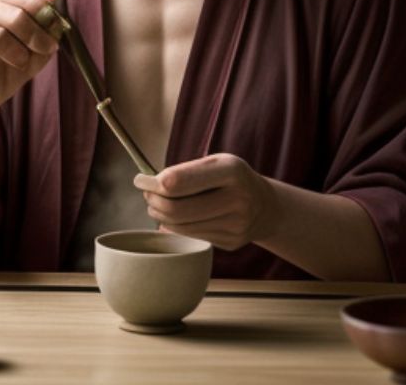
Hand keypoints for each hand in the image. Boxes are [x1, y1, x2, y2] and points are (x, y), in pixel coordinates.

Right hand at [0, 0, 61, 110]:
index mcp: (8, 5)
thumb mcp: (42, 47)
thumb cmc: (18, 65)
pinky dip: (10, 49)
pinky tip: (19, 62)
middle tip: (48, 46)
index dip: (39, 4)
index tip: (56, 27)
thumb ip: (49, 24)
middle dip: (35, 19)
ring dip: (24, 35)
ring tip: (30, 58)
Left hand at [133, 153, 273, 250]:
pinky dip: (175, 227)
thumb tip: (148, 185)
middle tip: (147, 194)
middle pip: (177, 209)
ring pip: (181, 226)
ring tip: (157, 204)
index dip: (154, 183)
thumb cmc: (230, 179)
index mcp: (231, 170)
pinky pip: (191, 237)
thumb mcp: (215, 163)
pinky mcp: (231, 243)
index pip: (180, 181)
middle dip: (154, 201)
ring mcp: (236, 224)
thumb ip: (185, 171)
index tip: (140, 180)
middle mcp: (237, 198)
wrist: (265, 206)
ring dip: (161, 215)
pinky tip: (173, 218)